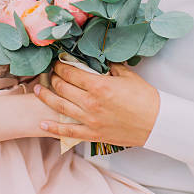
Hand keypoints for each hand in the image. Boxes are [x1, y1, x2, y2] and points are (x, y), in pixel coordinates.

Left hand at [34, 61, 159, 146]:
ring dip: (46, 97)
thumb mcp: (126, 75)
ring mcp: (90, 120)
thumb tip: (98, 58)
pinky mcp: (93, 134)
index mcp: (99, 85)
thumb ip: (108, 65)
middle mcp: (90, 103)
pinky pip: (68, 132)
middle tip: (50, 73)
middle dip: (53, 78)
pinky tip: (42, 123)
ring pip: (60, 106)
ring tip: (37, 90)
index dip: (60, 66)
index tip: (57, 62)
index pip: (70, 72)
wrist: (157, 122)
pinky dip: (53, 128)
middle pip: (62, 87)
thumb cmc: (144, 97)